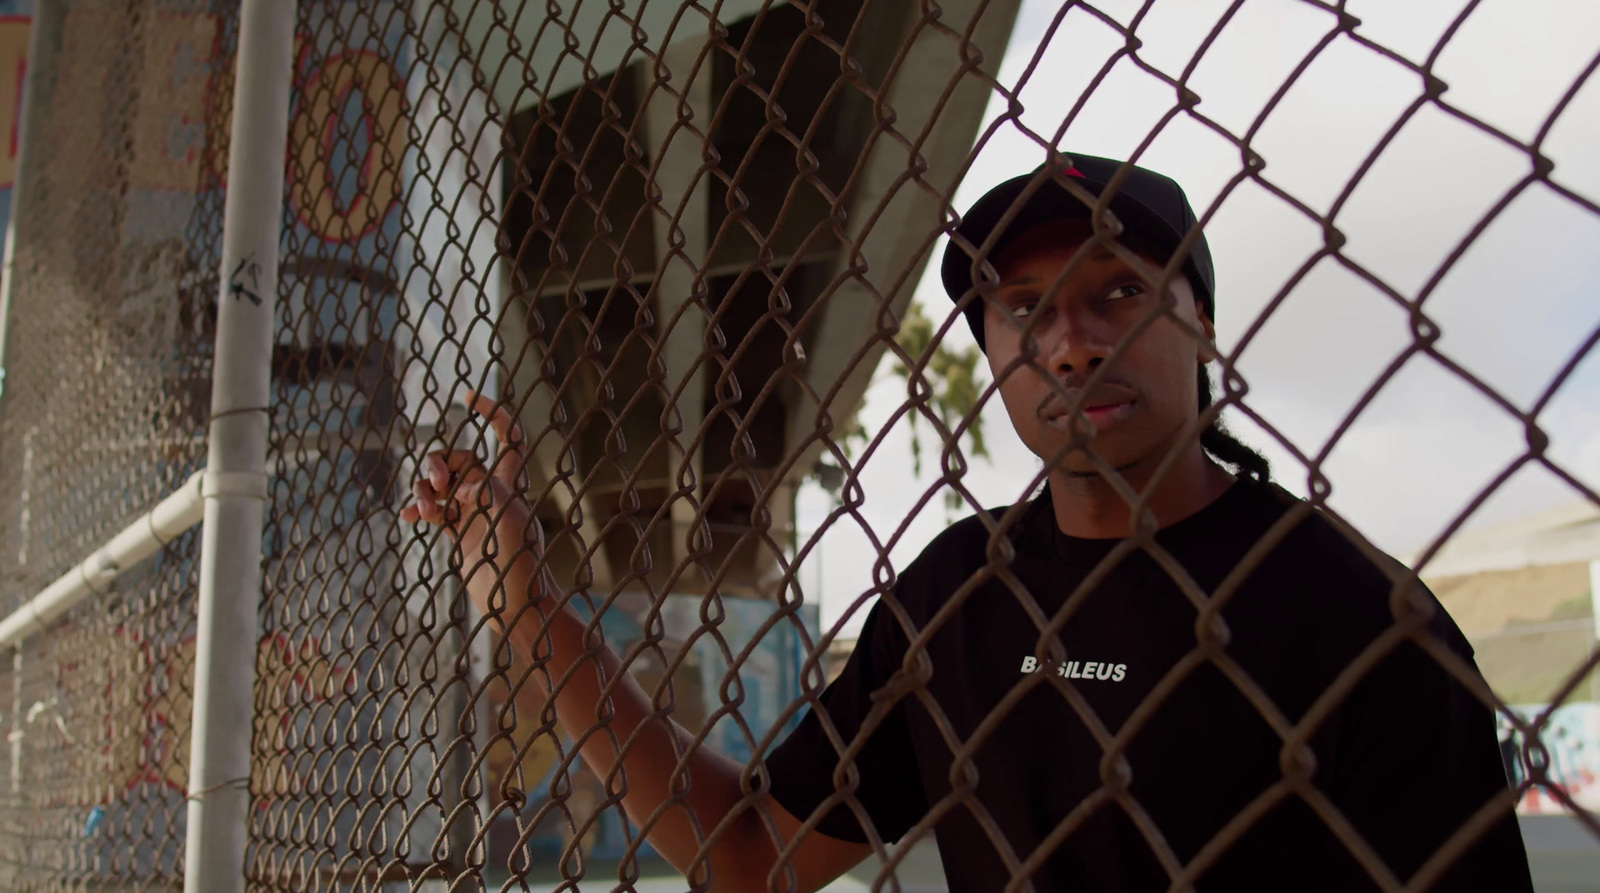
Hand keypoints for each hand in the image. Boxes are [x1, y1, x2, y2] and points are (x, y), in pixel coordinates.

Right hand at [399, 389, 543, 571]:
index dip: (493, 413)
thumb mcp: (512, 525)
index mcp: (508, 484)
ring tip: (424, 511)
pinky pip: (432, 509)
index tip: (470, 396)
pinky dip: (418, 508)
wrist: (516, 605)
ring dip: (424, 489)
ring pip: (440, 484)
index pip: (507, 437)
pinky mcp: (459, 532)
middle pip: (459, 457)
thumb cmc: (522, 567)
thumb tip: (464, 484)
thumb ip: (492, 495)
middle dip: (439, 462)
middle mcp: (490, 493)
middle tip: (436, 483)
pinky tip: (408, 518)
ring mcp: (472, 512)